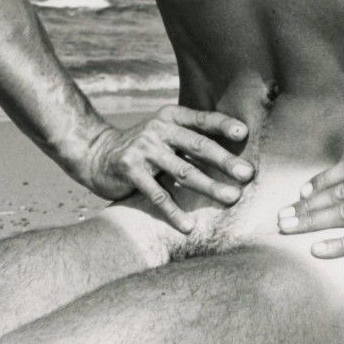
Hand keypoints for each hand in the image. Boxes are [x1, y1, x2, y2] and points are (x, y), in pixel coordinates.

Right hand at [82, 105, 251, 232]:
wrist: (96, 153)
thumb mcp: (164, 133)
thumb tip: (232, 157)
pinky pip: (157, 195)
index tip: (243, 133)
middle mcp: (158, 129)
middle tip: (247, 174)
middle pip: (197, 146)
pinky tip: (188, 227)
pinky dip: (173, 213)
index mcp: (171, 117)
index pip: (201, 120)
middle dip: (225, 161)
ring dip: (209, 186)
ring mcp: (143, 149)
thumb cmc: (143, 147)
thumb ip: (190, 139)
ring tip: (231, 198)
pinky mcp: (130, 171)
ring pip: (183, 171)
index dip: (222, 125)